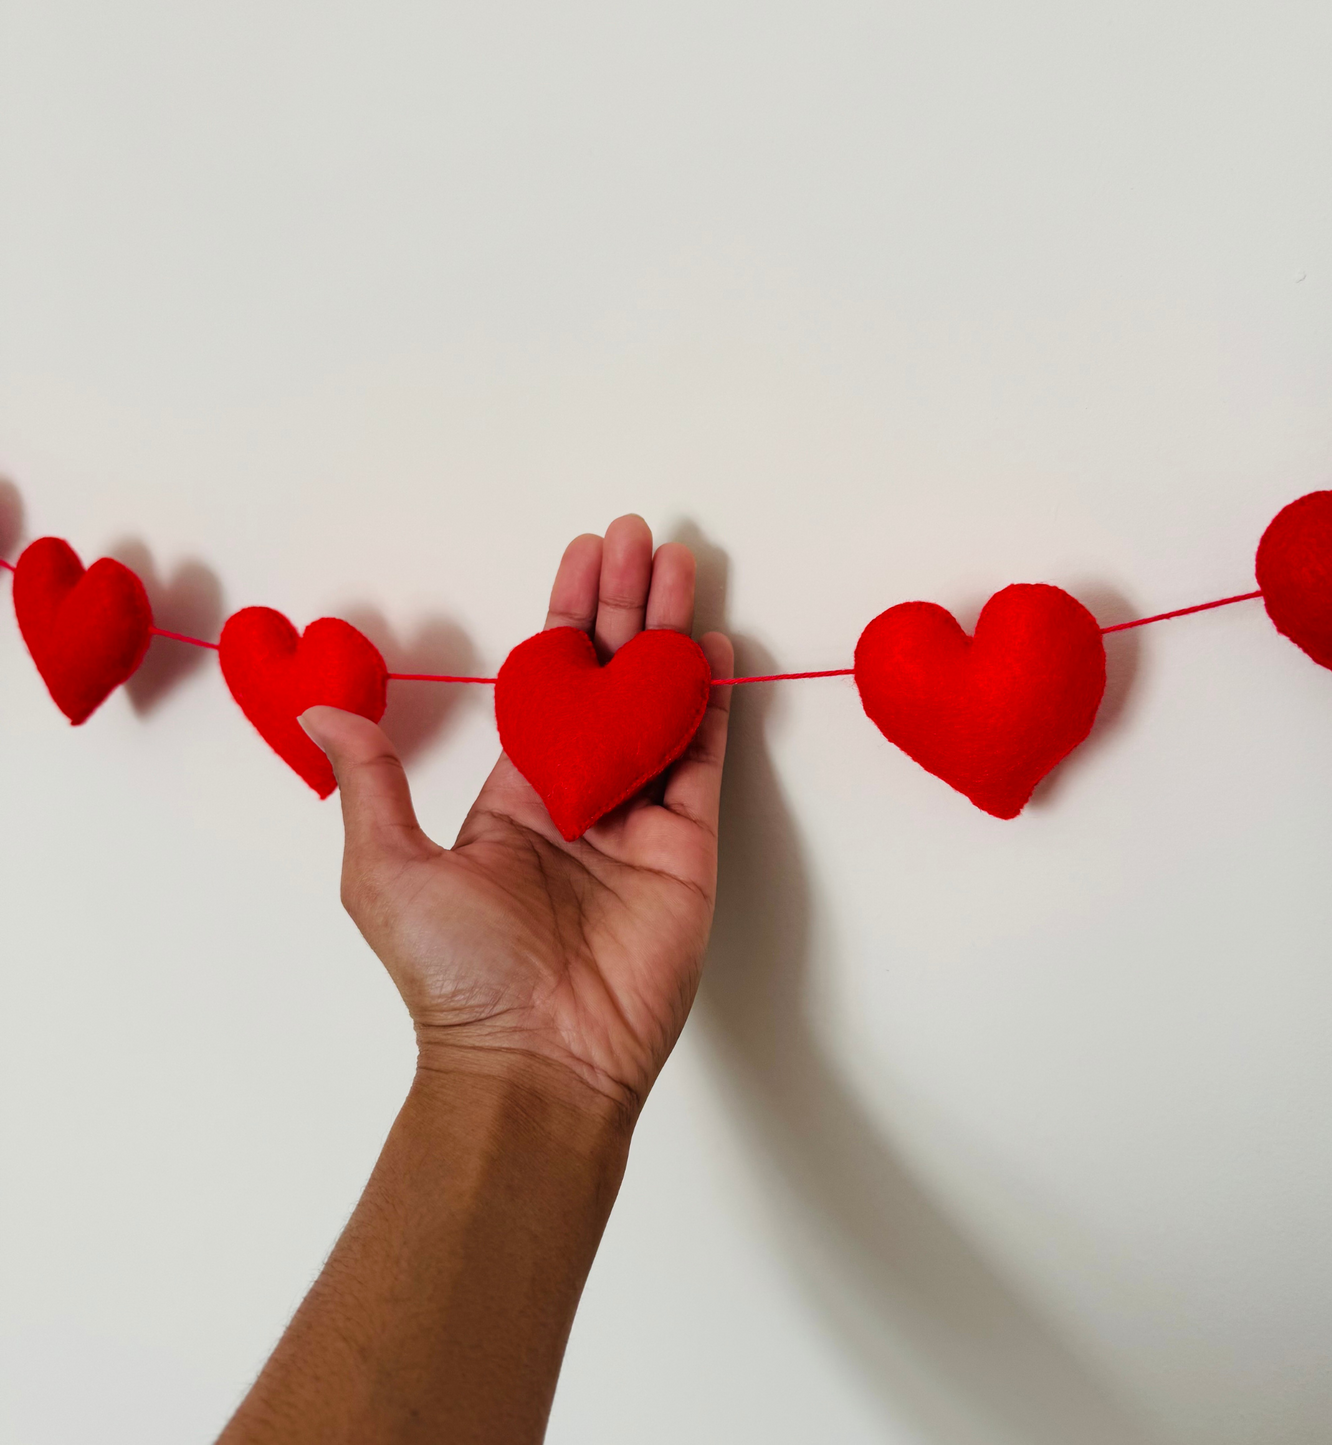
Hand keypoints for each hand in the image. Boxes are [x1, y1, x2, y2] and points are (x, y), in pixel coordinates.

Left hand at [300, 516, 732, 1119]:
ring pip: (658, 702)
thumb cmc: (458, 974)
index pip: (546, 680)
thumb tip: (320, 708)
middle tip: (645, 535)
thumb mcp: (388, 870)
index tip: (584, 556)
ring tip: (682, 564)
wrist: (538, 1060)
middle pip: (609, 675)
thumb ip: (370, 783)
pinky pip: (701, 758)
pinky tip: (710, 646)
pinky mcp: (688, 845)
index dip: (567, 614)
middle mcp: (580, 794)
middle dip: (626, 603)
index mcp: (515, 794)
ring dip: (669, 632)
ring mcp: (639, 817)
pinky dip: (709, 700)